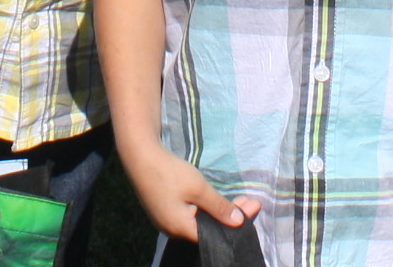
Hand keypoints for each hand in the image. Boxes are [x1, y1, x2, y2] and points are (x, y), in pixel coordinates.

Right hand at [120, 139, 260, 244]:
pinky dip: (206, 209)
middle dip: (231, 215)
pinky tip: (216, 200)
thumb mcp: (199, 188)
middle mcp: (173, 230)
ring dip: (219, 211)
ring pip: (199, 221)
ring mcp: (166, 221)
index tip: (253, 208)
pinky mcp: (163, 210)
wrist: (139, 155)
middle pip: (208, 229)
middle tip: (252, 201)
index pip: (214, 236)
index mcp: (181, 229)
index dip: (235, 225)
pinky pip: (190, 215)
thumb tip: (238, 222)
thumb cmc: (169, 172)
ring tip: (239, 200)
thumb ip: (219, 207)